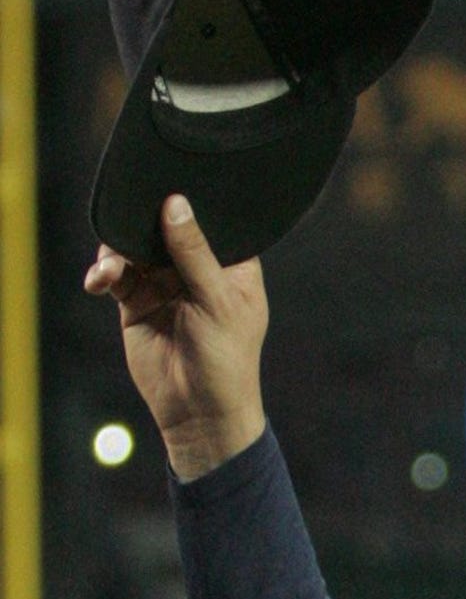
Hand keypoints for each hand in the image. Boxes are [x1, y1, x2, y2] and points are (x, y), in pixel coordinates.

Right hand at [84, 195, 267, 481]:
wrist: (198, 415)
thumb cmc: (225, 361)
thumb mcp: (216, 302)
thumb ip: (194, 254)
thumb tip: (174, 203)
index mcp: (231, 263)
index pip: (210, 218)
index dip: (190, 200)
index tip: (166, 184)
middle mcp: (197, 266)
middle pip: (165, 226)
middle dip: (143, 219)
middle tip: (127, 216)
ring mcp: (164, 282)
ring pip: (135, 247)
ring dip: (118, 249)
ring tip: (110, 267)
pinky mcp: (136, 301)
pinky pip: (116, 274)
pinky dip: (105, 272)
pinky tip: (100, 279)